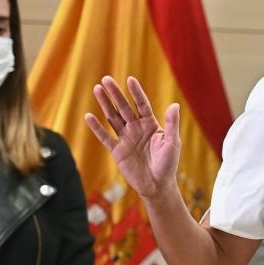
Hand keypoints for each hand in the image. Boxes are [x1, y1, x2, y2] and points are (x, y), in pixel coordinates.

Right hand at [85, 76, 181, 197]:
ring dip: (105, 105)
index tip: (130, 80)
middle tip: (105, 79)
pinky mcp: (117, 151)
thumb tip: (174, 105)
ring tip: (97, 90)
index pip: (142, 104)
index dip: (136, 93)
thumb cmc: (168, 164)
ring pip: (113, 118)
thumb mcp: (172, 143)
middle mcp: (137, 128)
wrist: (157, 185)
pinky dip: (97, 128)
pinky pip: (105, 137)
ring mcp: (126, 138)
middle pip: (124, 108)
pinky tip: (89, 116)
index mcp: (151, 125)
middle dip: (115, 94)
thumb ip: (171, 124)